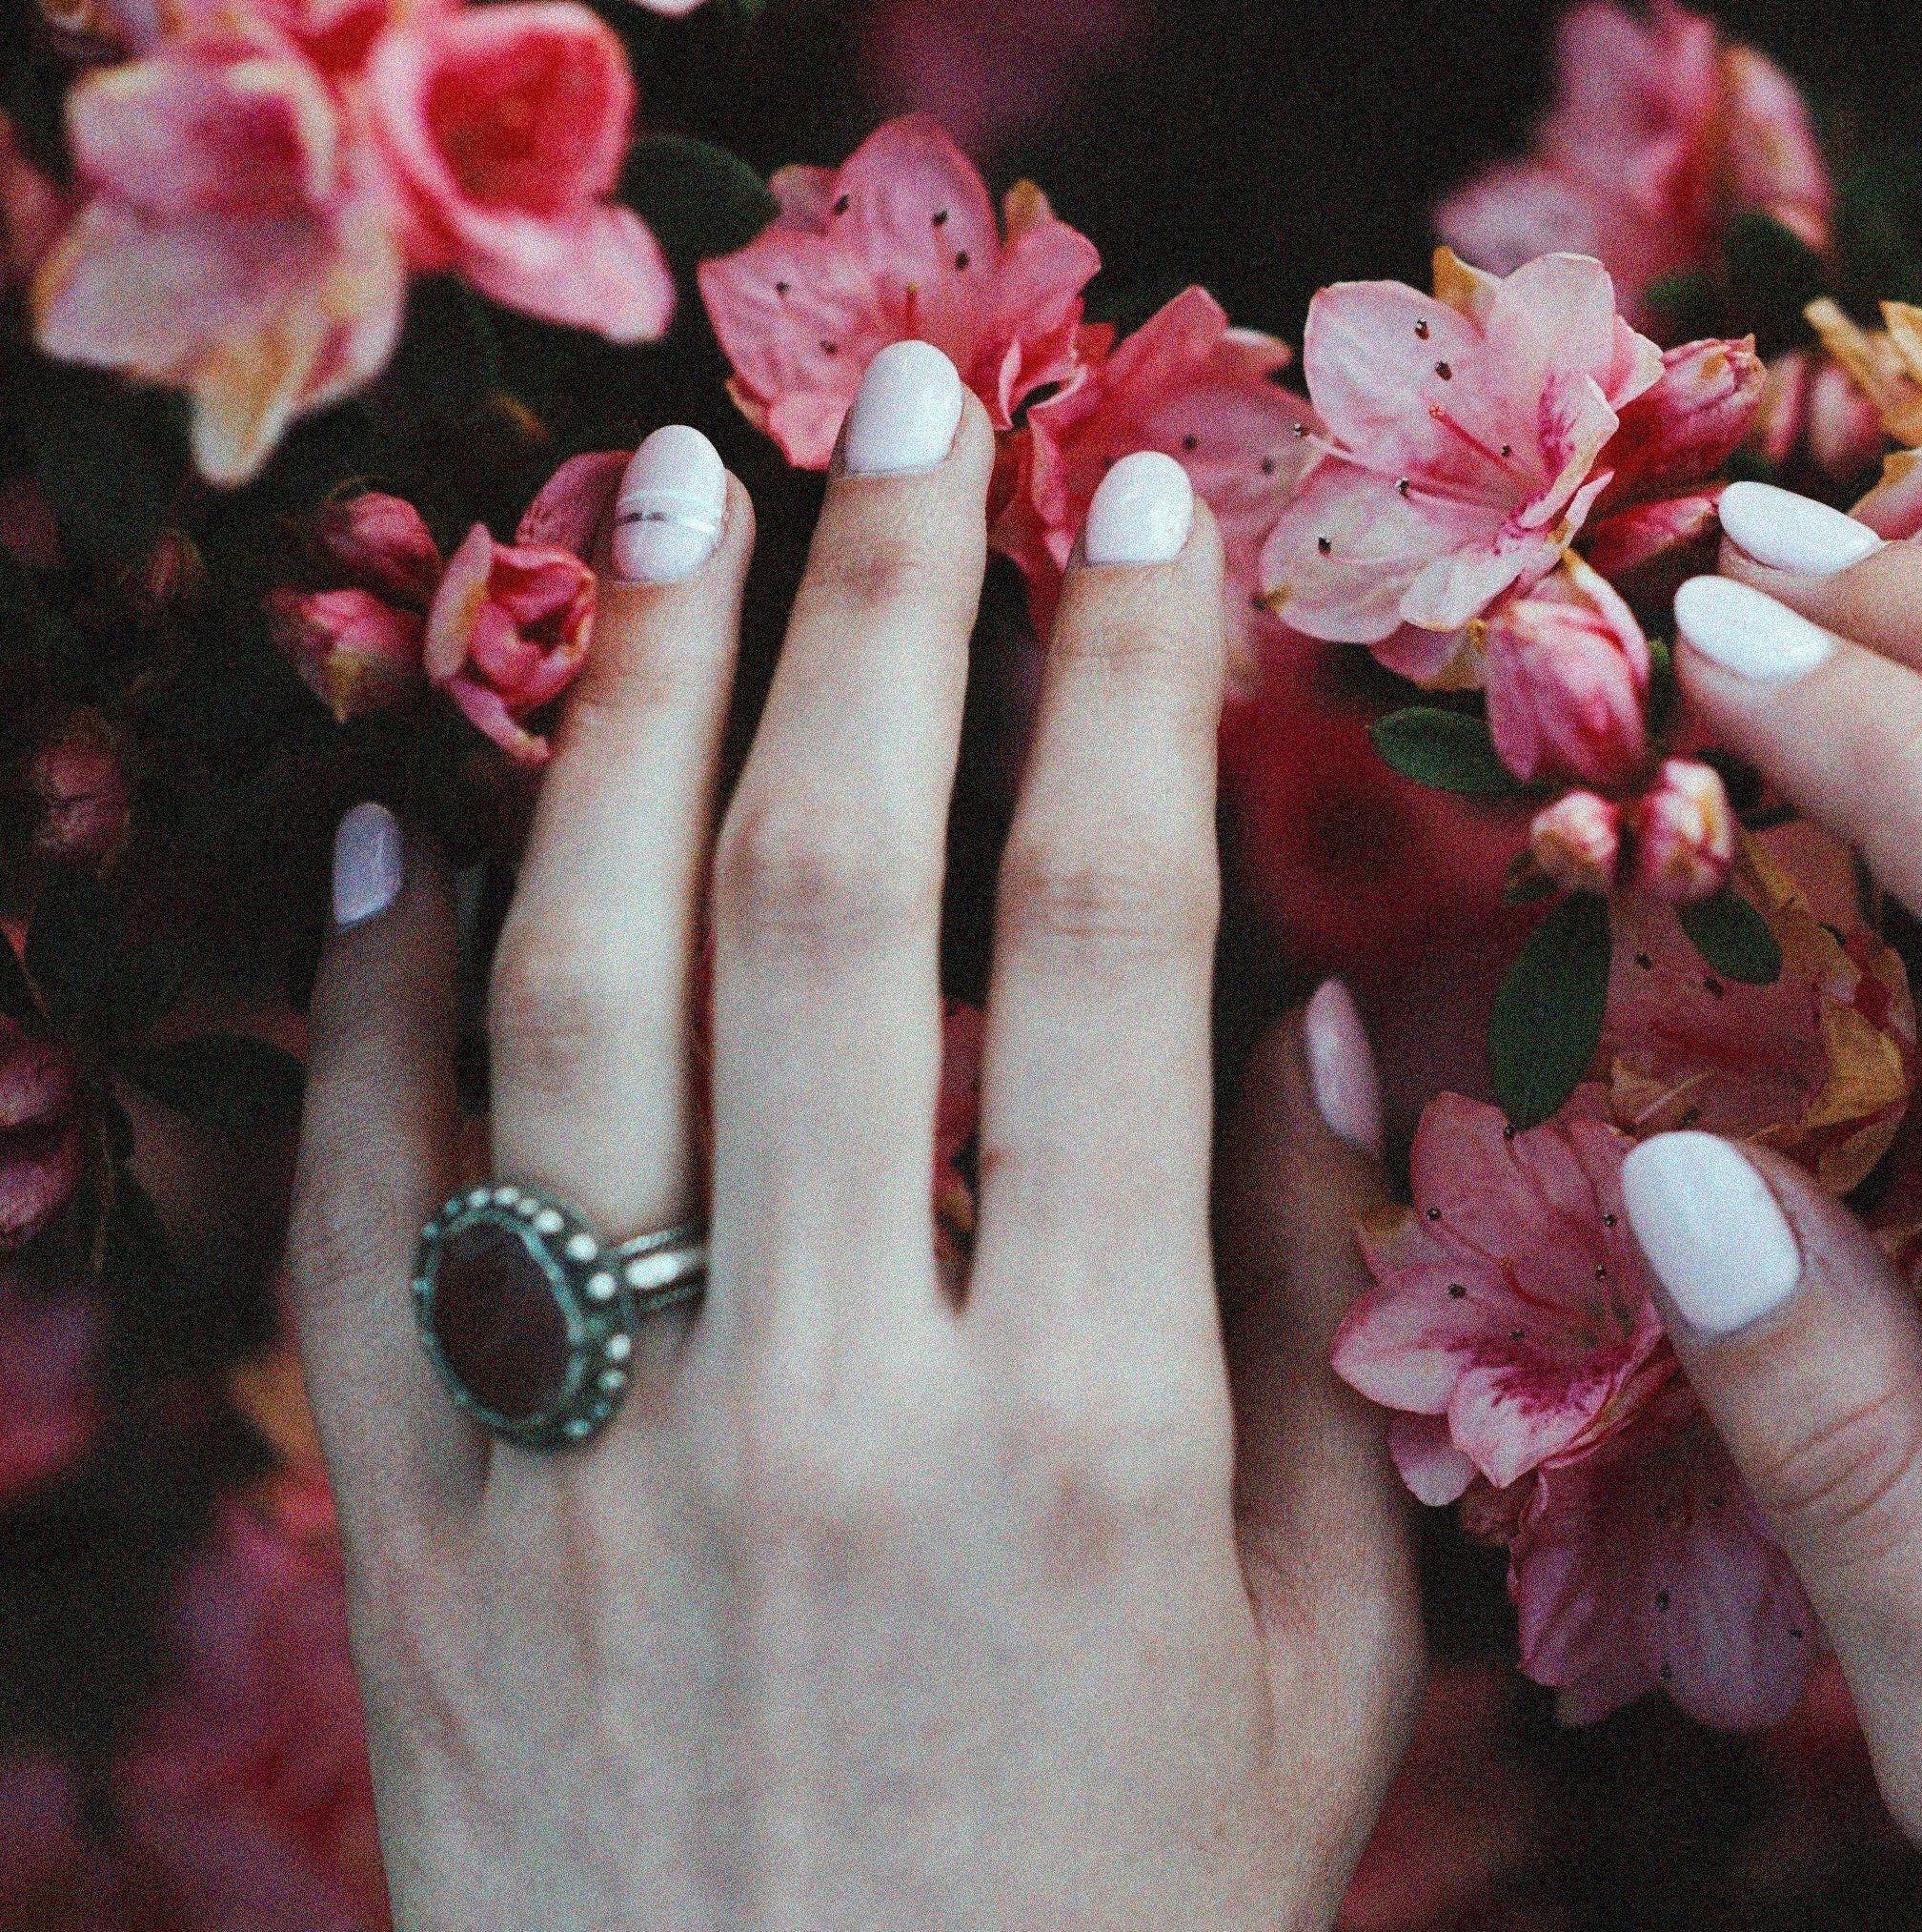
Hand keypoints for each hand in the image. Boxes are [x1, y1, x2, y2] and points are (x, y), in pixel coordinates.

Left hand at [288, 346, 1419, 1928]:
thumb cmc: (1123, 1914)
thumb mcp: (1317, 1650)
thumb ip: (1295, 1310)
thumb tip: (1270, 995)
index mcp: (1087, 1426)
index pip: (1104, 946)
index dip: (1123, 687)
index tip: (1140, 508)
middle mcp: (822, 1399)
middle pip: (820, 900)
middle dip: (867, 604)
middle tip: (894, 390)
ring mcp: (583, 1459)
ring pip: (566, 991)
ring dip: (613, 709)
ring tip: (657, 500)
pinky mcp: (412, 1532)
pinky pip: (358, 1205)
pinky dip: (368, 987)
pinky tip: (404, 805)